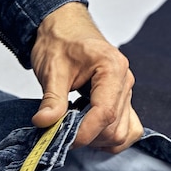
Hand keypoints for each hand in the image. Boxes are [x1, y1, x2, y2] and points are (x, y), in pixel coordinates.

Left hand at [30, 2, 142, 152]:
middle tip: (60, 131)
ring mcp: (126, 93)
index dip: (84, 133)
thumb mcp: (51, 70)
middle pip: (114, 128)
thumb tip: (43, 123)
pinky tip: (87, 130)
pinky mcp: (123, 102)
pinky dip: (108, 139)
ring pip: (122, 134)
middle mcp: (125, 82)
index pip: (105, 113)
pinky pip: (127, 130)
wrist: (64, 30)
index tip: (61, 139)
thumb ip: (51, 99)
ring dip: (97, 140)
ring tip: (73, 129)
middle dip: (87, 137)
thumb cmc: (59, 43)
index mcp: (112, 69)